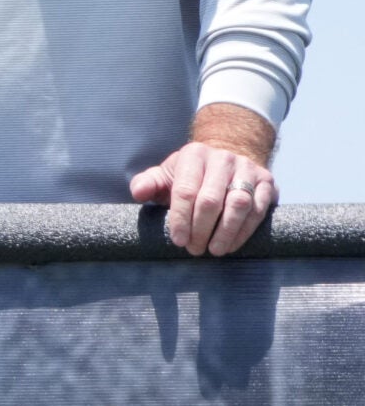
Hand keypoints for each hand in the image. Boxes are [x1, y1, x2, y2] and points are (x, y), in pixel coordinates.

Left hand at [130, 107, 276, 256]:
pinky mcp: (266, 182)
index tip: (178, 241)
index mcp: (194, 155)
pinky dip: (245, 231)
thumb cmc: (190, 175)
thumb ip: (148, 183)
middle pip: (211, 199)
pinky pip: (258, 209)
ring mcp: (247, 169)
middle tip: (194, 249)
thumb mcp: (165, 175)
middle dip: (201, 229)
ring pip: (238, 204)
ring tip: (214, 250)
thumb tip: (138, 193)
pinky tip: (232, 245)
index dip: (181, 218)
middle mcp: (223, 158)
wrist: (226, 161)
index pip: (185, 190)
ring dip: (225, 232)